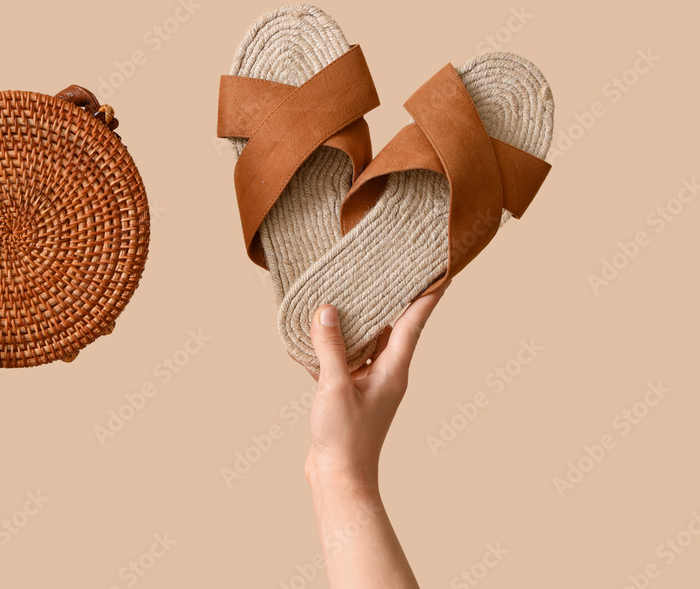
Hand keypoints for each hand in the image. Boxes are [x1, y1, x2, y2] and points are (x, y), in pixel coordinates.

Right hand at [305, 285, 447, 498]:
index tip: (439, 273)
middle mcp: (386, 374)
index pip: (414, 324)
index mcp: (393, 371)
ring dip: (353, 322)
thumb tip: (326, 311)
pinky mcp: (349, 394)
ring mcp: (368, 385)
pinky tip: (309, 338)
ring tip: (342, 295)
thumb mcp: (335, 387)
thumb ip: (332, 348)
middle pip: (391, 329)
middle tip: (386, 270)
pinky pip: (343, 361)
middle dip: (388, 301)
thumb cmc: (345, 439)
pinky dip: (329, 348)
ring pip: (364, 344)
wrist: (339, 479)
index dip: (427, 297)